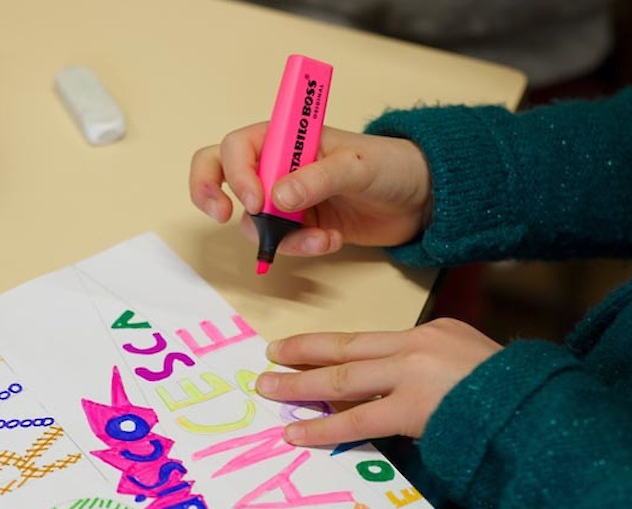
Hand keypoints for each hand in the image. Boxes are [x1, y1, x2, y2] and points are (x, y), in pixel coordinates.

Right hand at [189, 123, 432, 256]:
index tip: (253, 200)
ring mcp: (287, 198)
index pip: (238, 146)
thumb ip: (317, 179)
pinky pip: (280, 242)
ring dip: (278, 235)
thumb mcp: (357, 166)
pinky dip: (300, 248)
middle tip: (222, 215)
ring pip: (252, 220)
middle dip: (210, 193)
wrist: (421, 199)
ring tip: (319, 237)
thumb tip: (276, 198)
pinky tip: (330, 241)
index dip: (235, 173)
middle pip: (221, 173)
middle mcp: (279, 166)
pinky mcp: (300, 226)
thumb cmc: (392, 165)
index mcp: (288, 137)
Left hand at [255, 319, 501, 443]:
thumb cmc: (512, 395)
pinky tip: (297, 432)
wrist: (535, 407)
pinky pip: (356, 419)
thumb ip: (436, 371)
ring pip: (342, 377)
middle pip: (348, 346)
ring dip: (299, 384)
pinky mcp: (411, 407)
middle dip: (304, 352)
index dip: (335, 347)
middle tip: (271, 356)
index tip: (308, 349)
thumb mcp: (472, 365)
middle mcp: (417, 344)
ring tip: (267, 389)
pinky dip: (322, 425)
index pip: (373, 341)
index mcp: (435, 330)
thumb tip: (403, 395)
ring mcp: (412, 373)